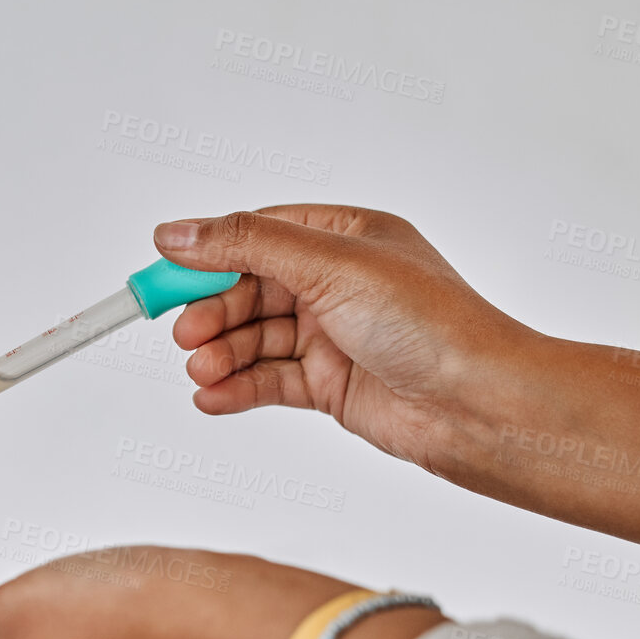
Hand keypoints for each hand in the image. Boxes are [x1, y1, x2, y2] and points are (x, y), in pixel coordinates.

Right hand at [154, 204, 531, 466]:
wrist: (478, 407)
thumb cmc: (433, 326)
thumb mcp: (332, 265)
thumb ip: (249, 245)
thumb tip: (180, 232)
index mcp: (345, 236)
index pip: (257, 235)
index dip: (206, 255)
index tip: (161, 276)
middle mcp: (338, 283)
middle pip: (248, 290)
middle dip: (213, 312)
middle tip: (187, 334)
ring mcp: (333, 336)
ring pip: (254, 339)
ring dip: (222, 354)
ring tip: (203, 371)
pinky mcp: (330, 386)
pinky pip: (268, 381)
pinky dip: (237, 388)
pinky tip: (213, 396)